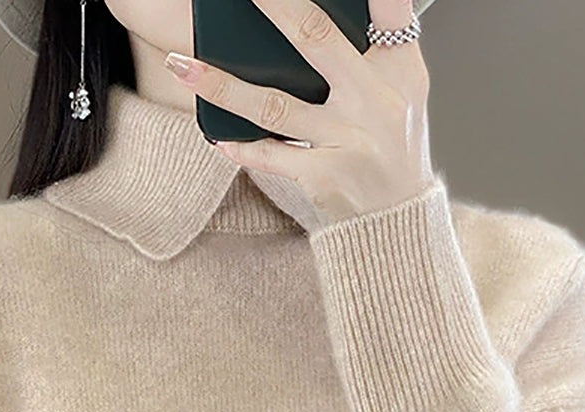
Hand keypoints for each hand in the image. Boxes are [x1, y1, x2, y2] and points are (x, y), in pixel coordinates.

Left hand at [163, 0, 435, 222]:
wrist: (398, 218)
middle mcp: (373, 101)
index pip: (389, 6)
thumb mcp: (403, 89)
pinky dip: (241, 146)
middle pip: (315, 38)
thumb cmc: (394, 145)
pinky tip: (213, 135)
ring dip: (223, 86)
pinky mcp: (324, 177)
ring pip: (274, 105)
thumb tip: (331, 9)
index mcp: (398, 69)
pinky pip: (271, 157)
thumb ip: (377, 46)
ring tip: (181, 65)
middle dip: (275, 5)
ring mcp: (347, 140)